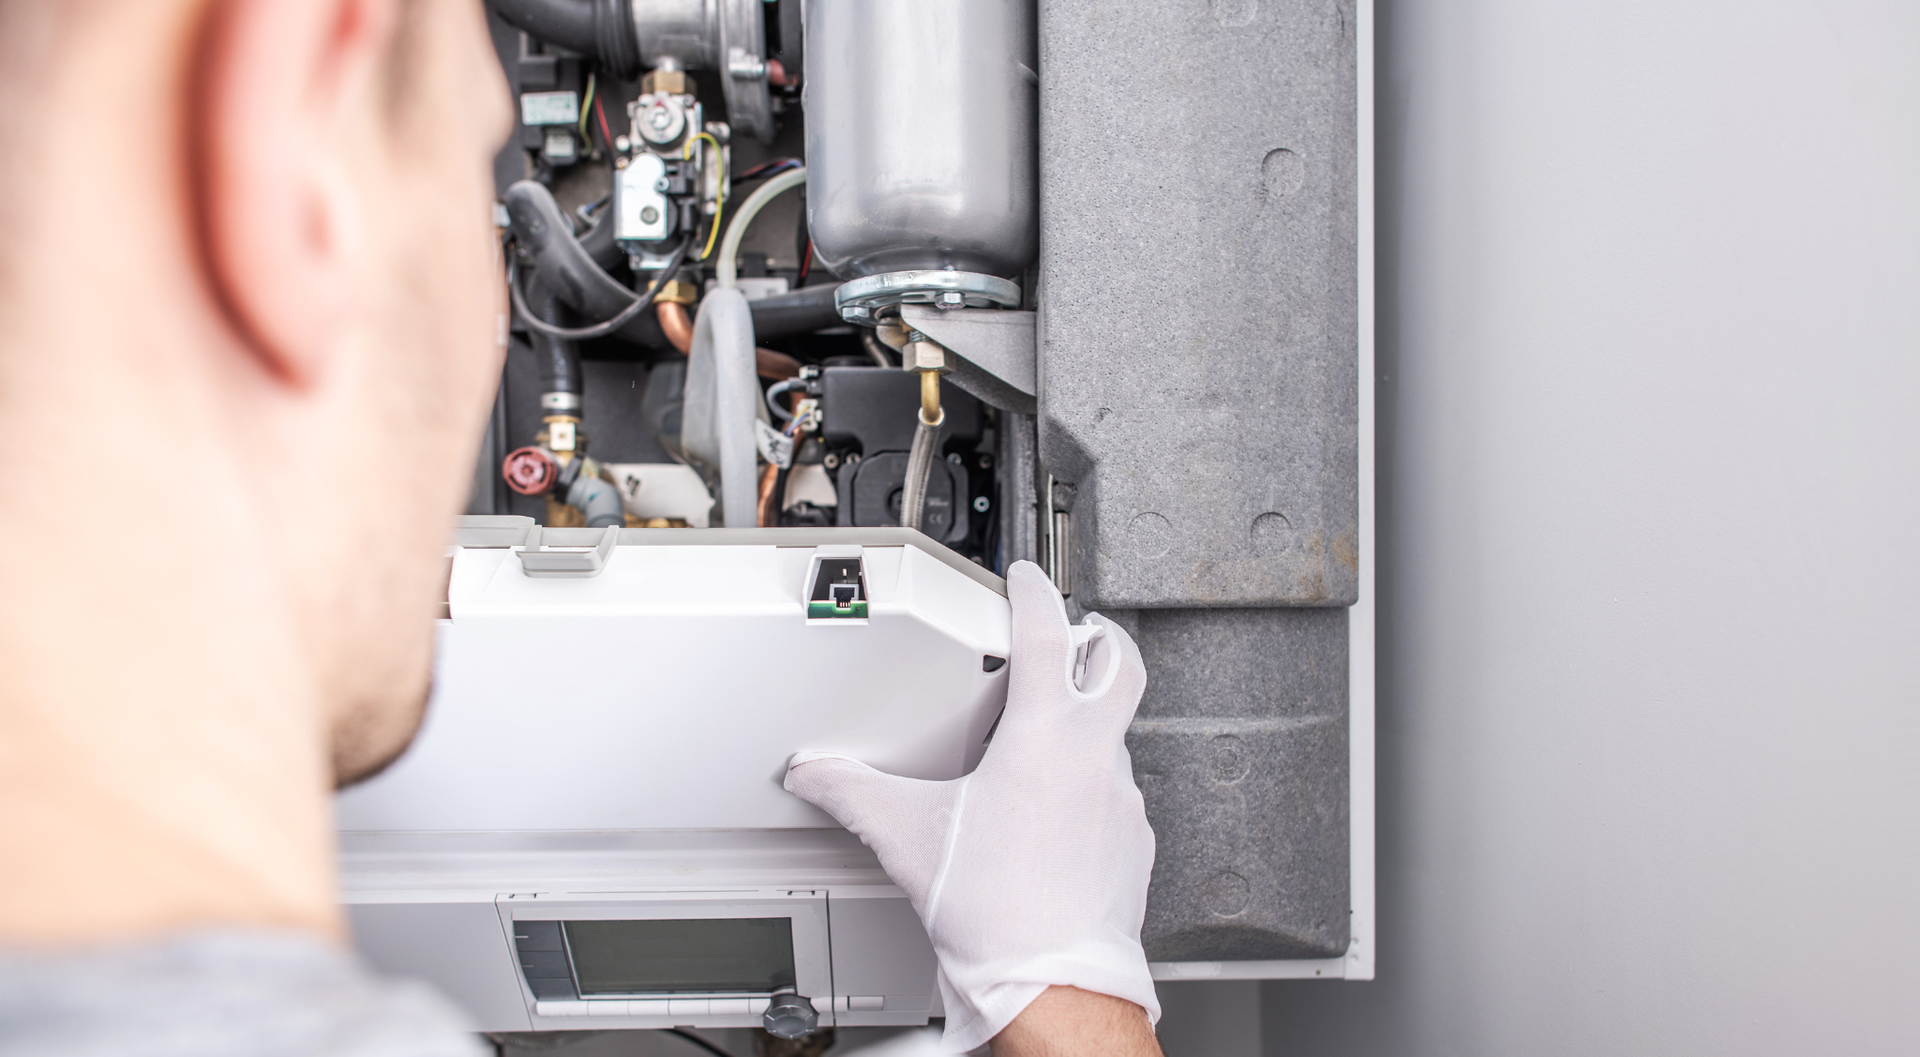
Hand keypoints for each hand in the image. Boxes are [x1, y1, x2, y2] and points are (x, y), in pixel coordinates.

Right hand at [784, 561, 1158, 1051]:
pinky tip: (1054, 808)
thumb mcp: (909, 838)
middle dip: (1099, 636)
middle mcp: (1095, 757)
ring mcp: (1123, 798)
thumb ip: (852, 793)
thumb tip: (813, 774)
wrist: (1053, 983)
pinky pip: (1117, 790)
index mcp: (1044, 738)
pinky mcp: (1133, 839)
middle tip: (1074, 630)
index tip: (1028, 579)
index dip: (1036, 592)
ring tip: (1042, 736)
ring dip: (1086, 720)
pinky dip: (1090, 781)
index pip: (1050, 634)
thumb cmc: (996, 914)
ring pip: (1116, 732)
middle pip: (1119, 664)